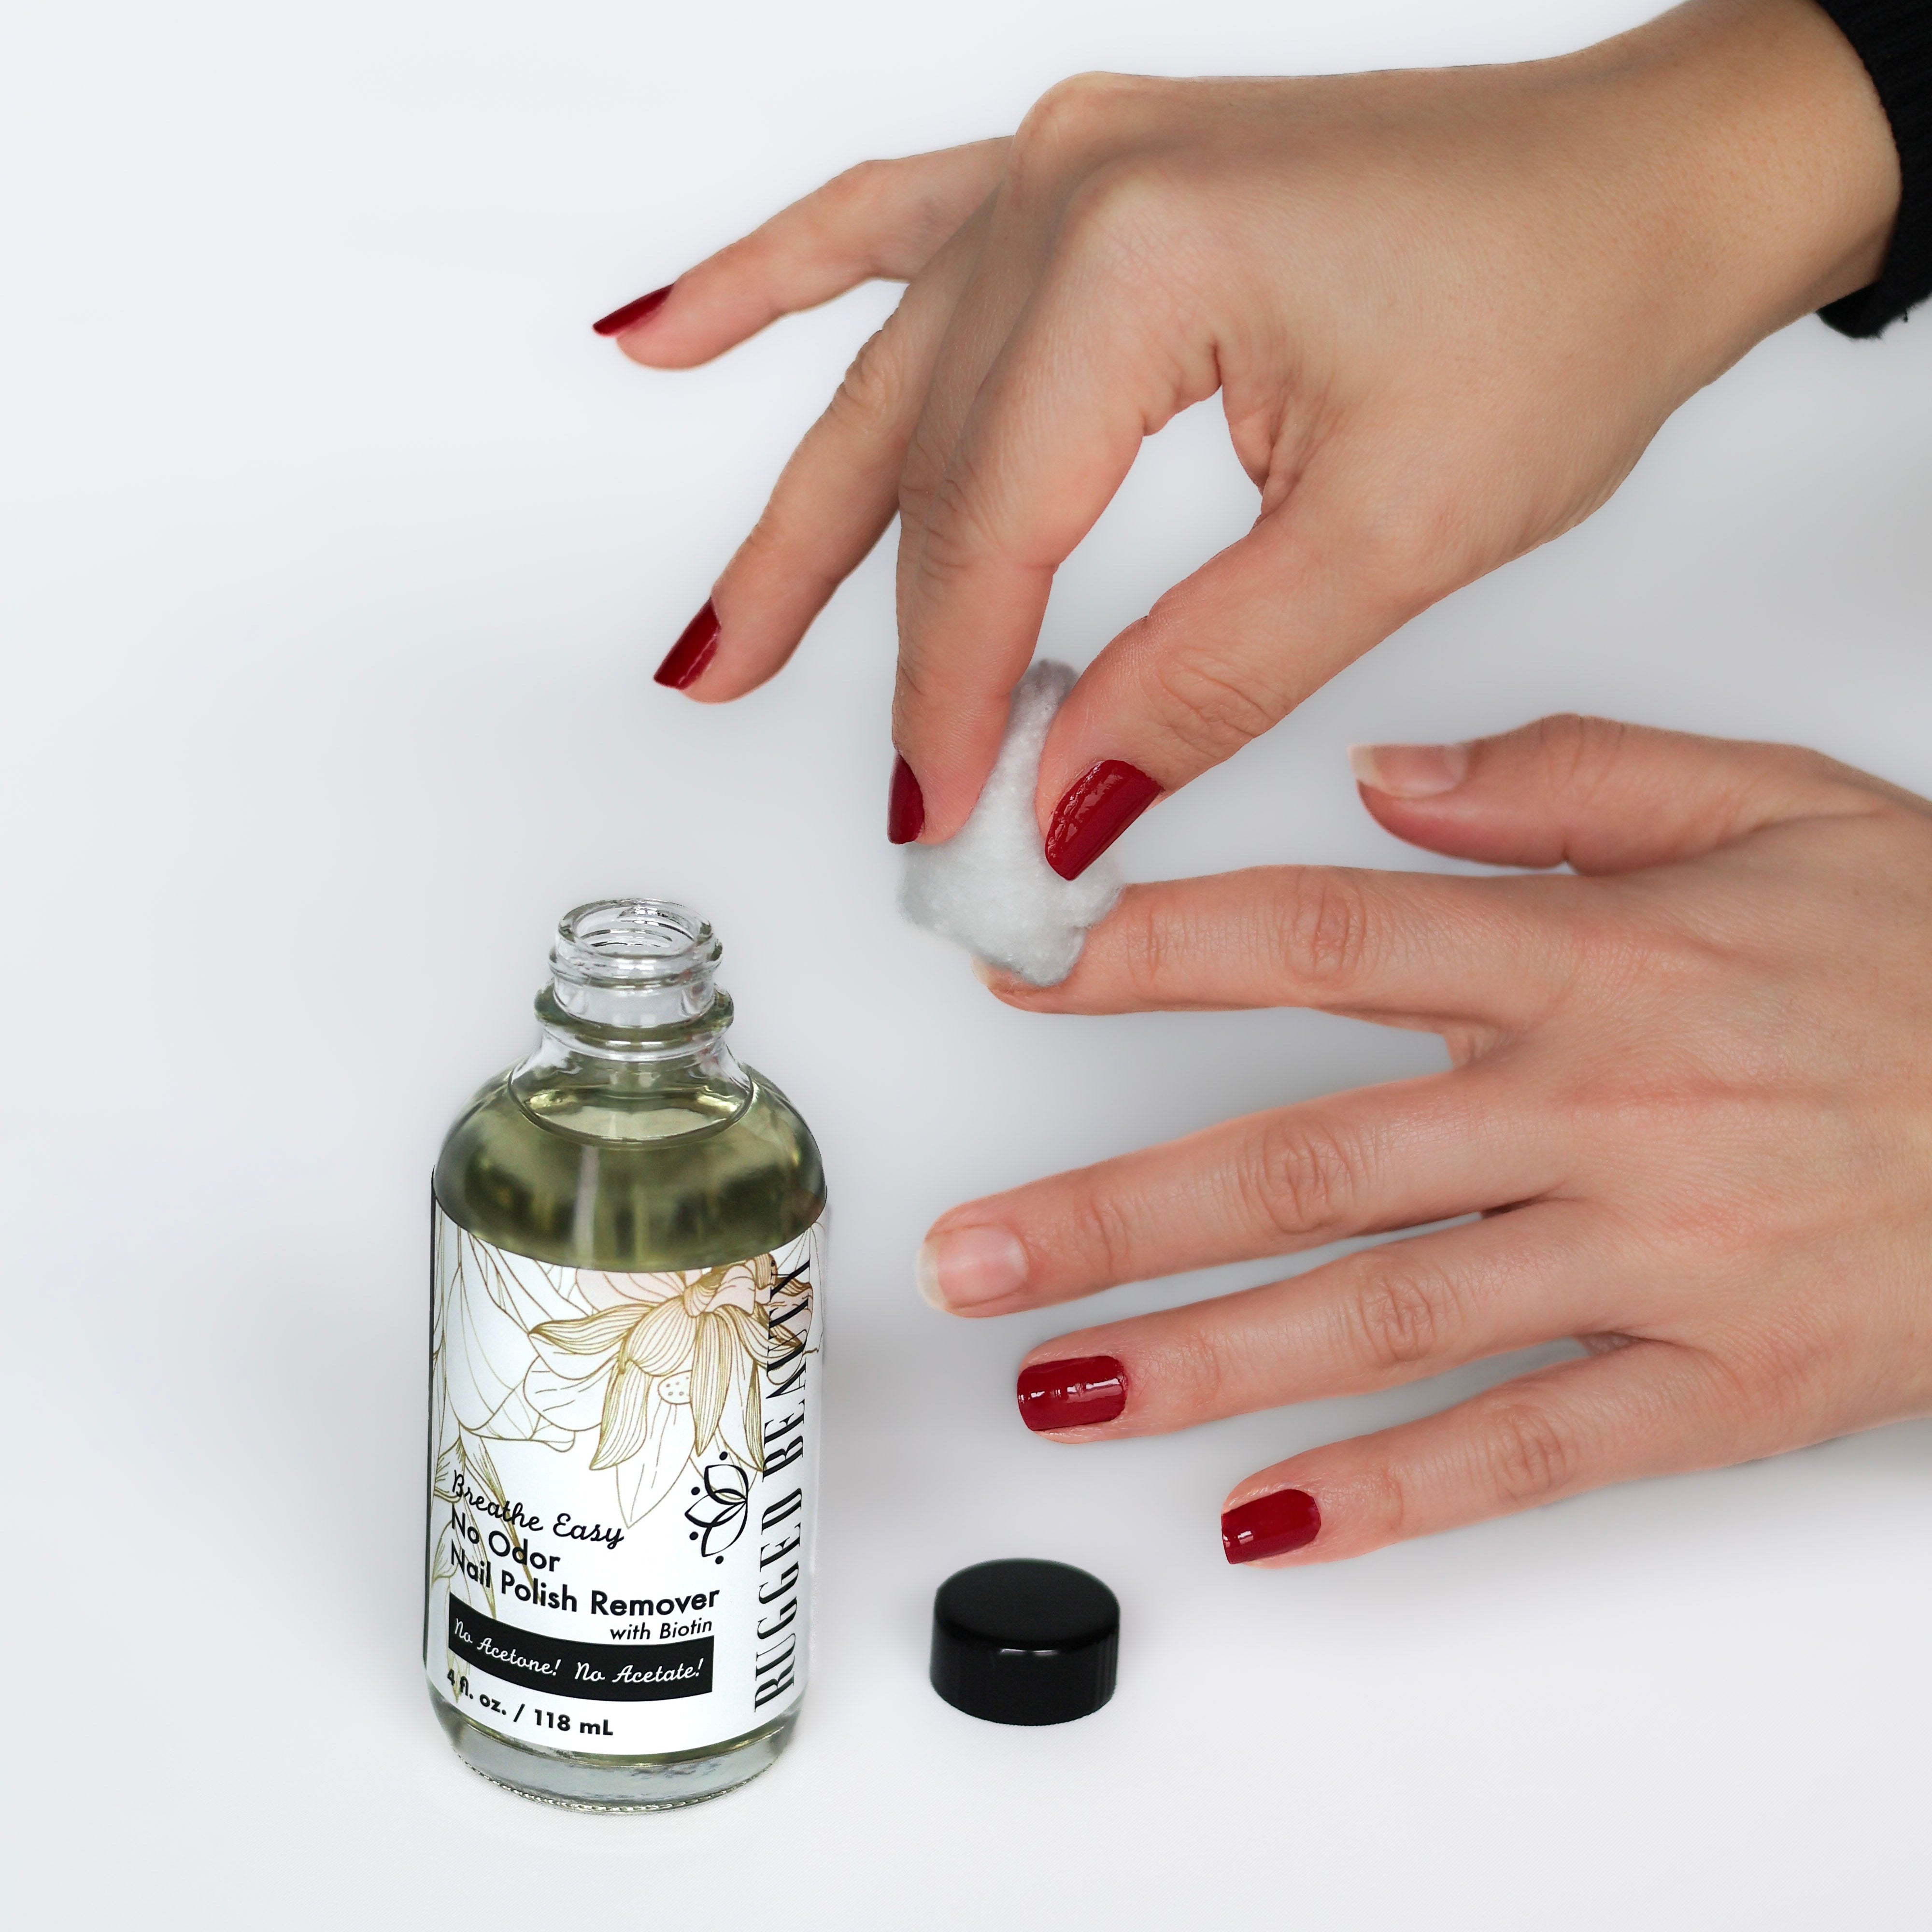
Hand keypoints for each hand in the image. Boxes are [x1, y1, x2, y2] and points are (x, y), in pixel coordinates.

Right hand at [605, 0, 1894, 870]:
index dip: (954, 699)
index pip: (992, 533)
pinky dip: (776, 285)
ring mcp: (1061, 162)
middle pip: (929, 470)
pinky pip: (885, 228)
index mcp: (1136, 254)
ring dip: (797, 521)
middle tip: (872, 798)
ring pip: (886, 379)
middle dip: (899, 654)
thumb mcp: (1388, 535)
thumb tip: (1063, 802)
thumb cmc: (1568, 301)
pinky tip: (662, 339)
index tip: (942, 819)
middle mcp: (1068, 180)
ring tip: (707, 649)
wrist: (1654, 181)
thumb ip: (1200, 679)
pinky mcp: (1080, 175)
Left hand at [914, 716, 1931, 1563]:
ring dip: (1202, 1358)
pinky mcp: (1725, 1380)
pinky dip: (1395, 1492)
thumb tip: (1388, 780)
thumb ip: (1572, 778)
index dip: (1150, 952)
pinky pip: (1533, 1448)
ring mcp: (1655, 1253)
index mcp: (1594, 956)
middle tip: (970, 1258)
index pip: (1321, 938)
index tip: (1024, 967)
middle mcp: (1598, 1106)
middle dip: (1114, 1212)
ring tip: (1059, 1390)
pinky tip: (1268, 1521)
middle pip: (1303, 1160)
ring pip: (1383, 1313)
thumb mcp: (1780, 803)